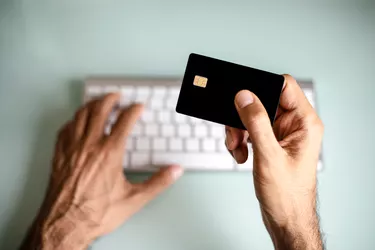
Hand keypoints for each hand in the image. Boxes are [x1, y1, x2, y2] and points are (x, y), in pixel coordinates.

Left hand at [22, 93, 183, 249]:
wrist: (65, 225)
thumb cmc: (97, 213)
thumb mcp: (134, 200)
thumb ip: (158, 183)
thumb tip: (175, 171)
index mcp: (110, 154)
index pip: (124, 121)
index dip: (133, 110)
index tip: (138, 106)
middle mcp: (90, 146)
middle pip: (99, 111)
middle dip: (110, 99)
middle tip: (117, 95)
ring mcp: (72, 149)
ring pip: (81, 116)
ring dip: (91, 105)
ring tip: (98, 101)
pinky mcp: (59, 155)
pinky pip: (65, 129)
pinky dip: (74, 120)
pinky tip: (77, 121)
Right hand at [226, 75, 323, 249]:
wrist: (285, 218)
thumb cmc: (286, 194)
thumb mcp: (268, 156)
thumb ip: (256, 123)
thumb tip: (244, 96)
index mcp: (304, 122)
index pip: (284, 86)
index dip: (261, 86)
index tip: (242, 97)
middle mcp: (294, 125)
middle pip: (263, 101)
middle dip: (243, 116)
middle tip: (235, 132)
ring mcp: (281, 134)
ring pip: (253, 116)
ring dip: (238, 131)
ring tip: (236, 148)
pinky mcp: (270, 143)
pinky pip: (250, 130)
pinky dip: (240, 140)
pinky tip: (240, 155)